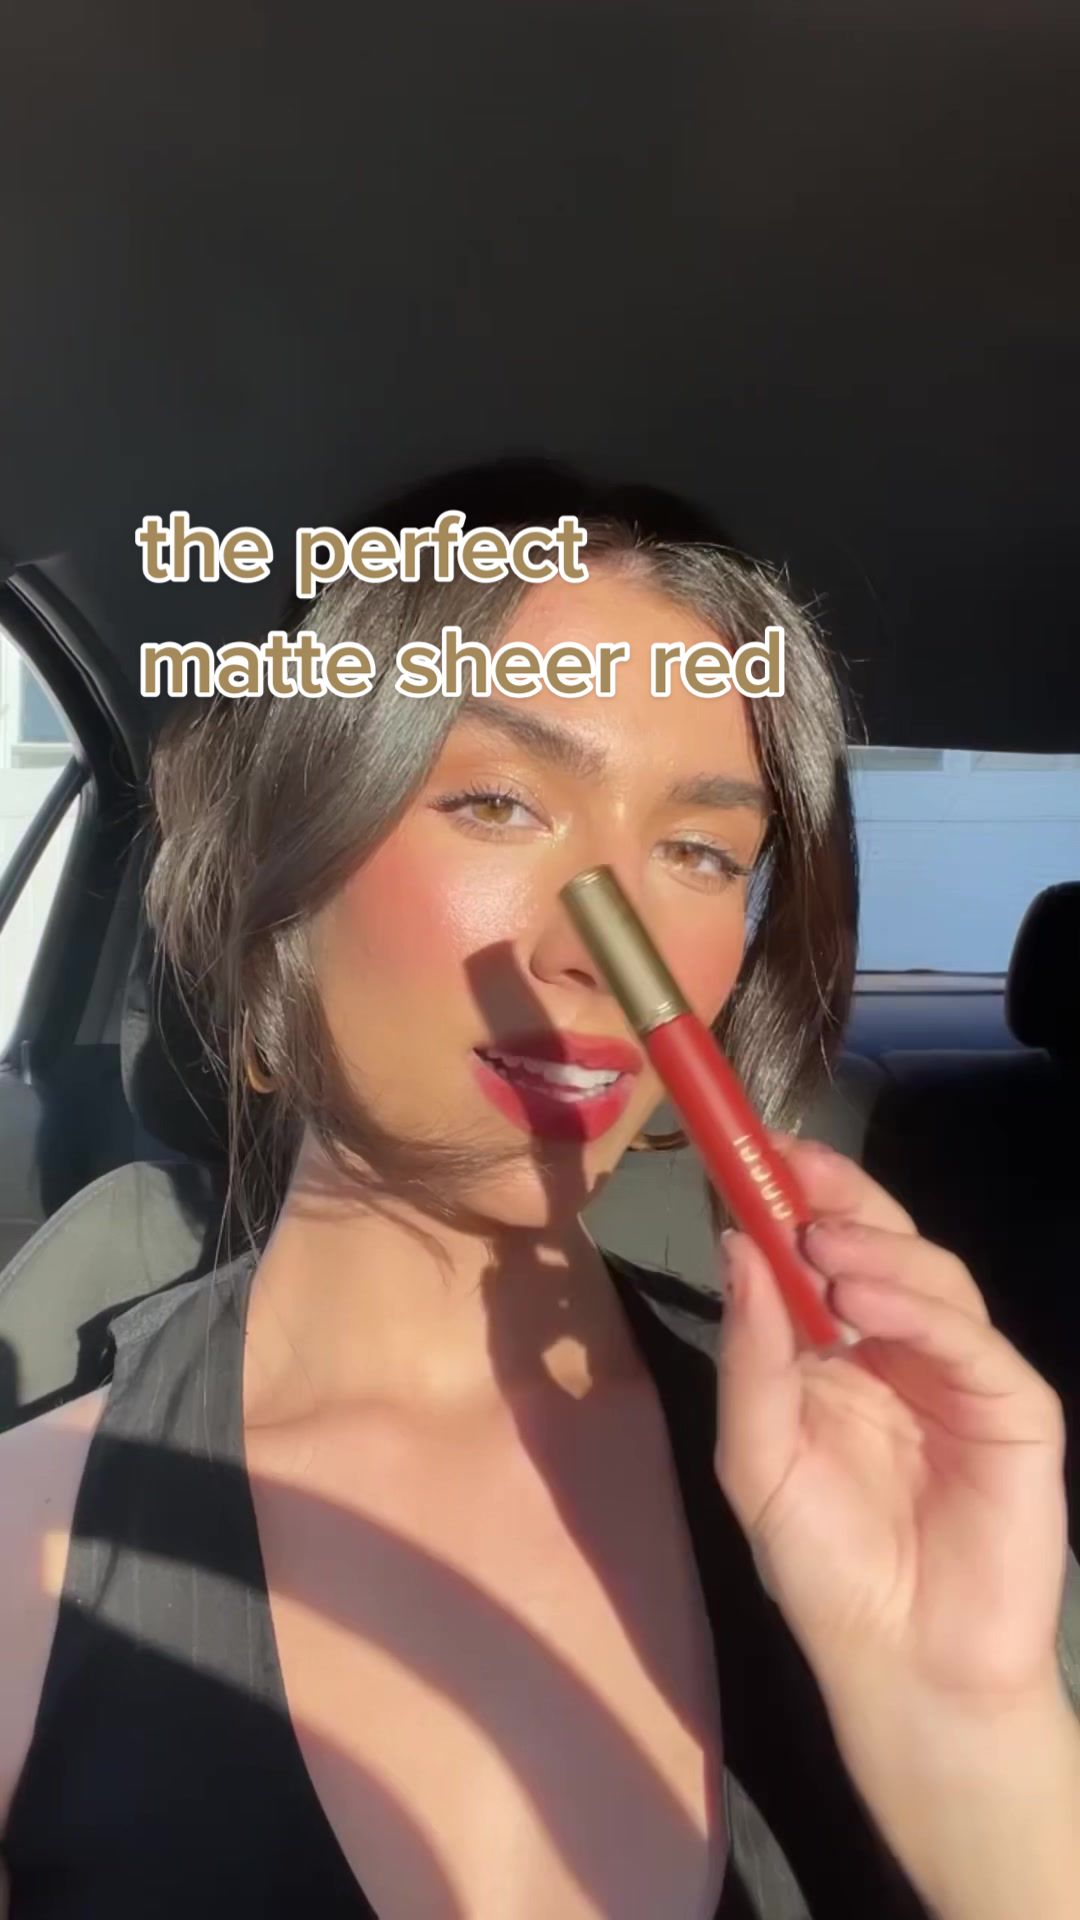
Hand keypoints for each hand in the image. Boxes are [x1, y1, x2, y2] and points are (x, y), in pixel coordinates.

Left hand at [713, 1137, 1069, 1724]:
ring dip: (876, 1248)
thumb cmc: (823, 1568)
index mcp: (837, 1353)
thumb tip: (735, 1247)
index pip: (822, 1252)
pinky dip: (923, 1310)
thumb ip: (752, 1355)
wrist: (903, 1667)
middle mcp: (901, 1349)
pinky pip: (974, 1341)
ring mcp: (961, 1374)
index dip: (796, 1197)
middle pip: (885, 1243)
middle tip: (797, 1168)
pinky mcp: (1014, 1408)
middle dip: (842, 1198)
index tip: (757, 1150)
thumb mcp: (757, 1458)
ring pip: (934, 1277)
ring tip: (821, 1246)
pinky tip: (868, 1300)